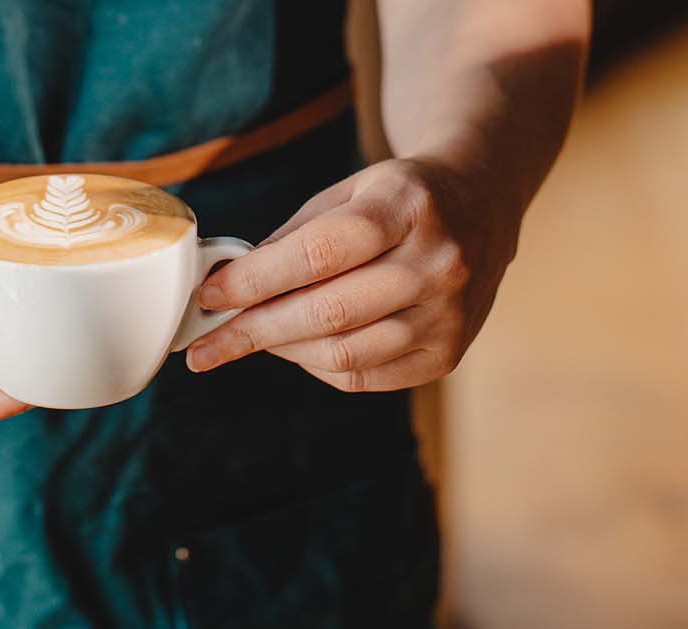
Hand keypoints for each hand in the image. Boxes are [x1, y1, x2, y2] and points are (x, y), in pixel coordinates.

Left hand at [186, 158, 518, 391]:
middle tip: (205, 345)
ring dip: (281, 350)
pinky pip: (364, 376)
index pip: (320, 253)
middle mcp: (439, 262)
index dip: (256, 280)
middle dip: (254, 331)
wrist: (482, 205)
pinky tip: (294, 348)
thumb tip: (225, 288)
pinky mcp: (448, 354)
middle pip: (329, 312)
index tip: (209, 296)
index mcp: (408, 205)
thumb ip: (291, 239)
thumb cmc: (396, 199)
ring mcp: (450, 314)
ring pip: (344, 352)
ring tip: (246, 341)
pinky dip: (317, 366)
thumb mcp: (347, 193)